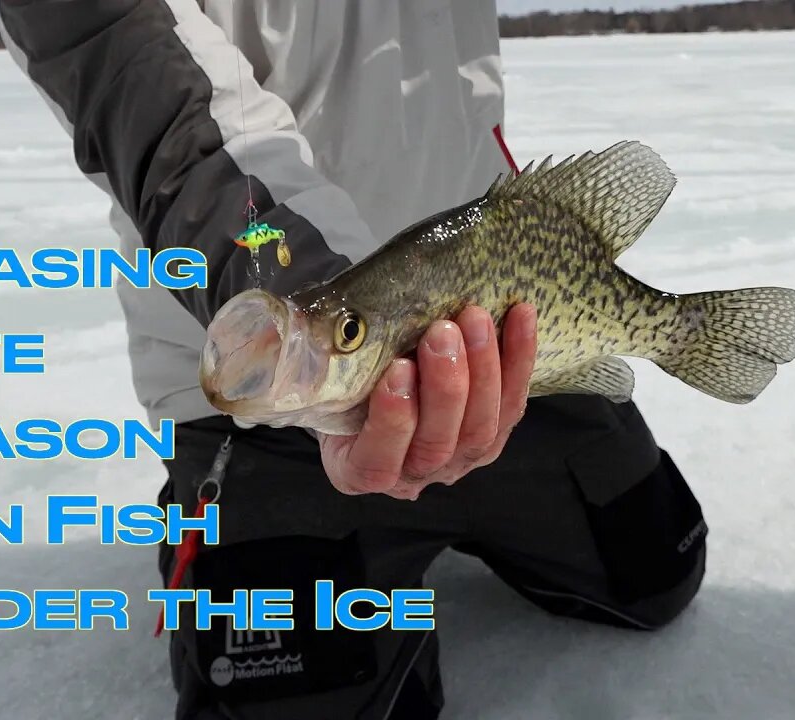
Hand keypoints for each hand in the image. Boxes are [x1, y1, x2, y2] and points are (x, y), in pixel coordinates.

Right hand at [317, 303, 537, 499]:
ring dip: (485, 369)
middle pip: (440, 442)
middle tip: (441, 331)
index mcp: (361, 471)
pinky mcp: (494, 434)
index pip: (381, 460)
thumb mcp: (315, 379)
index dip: (394, 420)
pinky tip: (521, 315)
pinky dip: (519, 359)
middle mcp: (415, 475)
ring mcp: (459, 460)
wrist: (370, 383)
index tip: (395, 372)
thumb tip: (273, 328)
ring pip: (482, 427)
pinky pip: (514, 404)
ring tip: (475, 318)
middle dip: (447, 385)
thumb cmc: (341, 381)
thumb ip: (305, 364)